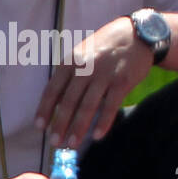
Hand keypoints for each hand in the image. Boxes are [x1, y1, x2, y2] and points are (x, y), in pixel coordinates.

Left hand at [34, 16, 153, 147]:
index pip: (53, 89)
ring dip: (78, 128)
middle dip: (60, 124)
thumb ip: (71, 74)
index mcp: (71, 61)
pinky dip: (103, 122)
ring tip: (72, 144)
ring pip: (88, 106)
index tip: (40, 127)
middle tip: (55, 143)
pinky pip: (110, 106)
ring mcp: (104, 75)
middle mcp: (85, 68)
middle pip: (69, 101)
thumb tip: (58, 102)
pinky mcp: (122, 82)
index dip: (45, 109)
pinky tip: (97, 136)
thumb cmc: (106, 47)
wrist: (137, 34)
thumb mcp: (83, 53)